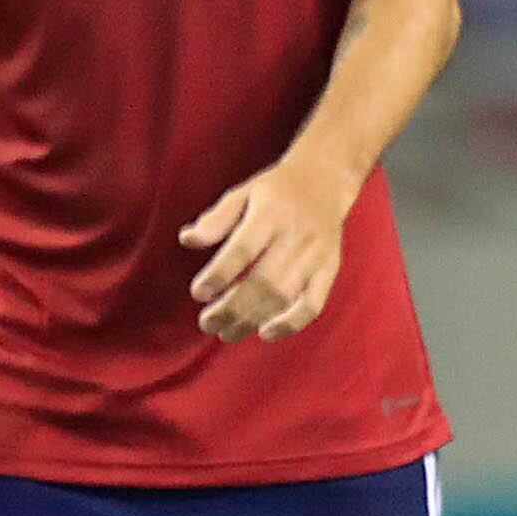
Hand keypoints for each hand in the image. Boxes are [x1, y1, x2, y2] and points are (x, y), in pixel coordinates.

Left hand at [182, 153, 356, 339]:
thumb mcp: (242, 193)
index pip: (243, 249)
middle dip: (232, 308)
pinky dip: (291, 323)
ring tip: (226, 332)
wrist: (325, 182)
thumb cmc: (276, 191)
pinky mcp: (329, 270)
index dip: (220, 275)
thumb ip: (216, 219)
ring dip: (252, 319)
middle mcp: (296, 236)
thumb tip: (187, 240)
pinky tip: (266, 333)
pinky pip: (313, 304)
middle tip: (207, 323)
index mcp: (271, 213)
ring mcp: (315, 256)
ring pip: (284, 296)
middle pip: (263, 281)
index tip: (199, 293)